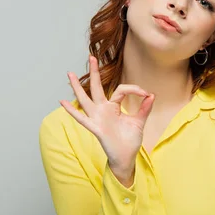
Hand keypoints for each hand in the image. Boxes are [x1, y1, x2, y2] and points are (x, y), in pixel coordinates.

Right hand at [60, 55, 154, 178]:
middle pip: (97, 88)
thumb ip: (144, 108)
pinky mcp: (96, 128)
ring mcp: (97, 118)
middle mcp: (103, 110)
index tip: (146, 94)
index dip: (134, 89)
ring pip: (85, 99)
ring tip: (70, 74)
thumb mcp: (139, 122)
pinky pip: (82, 118)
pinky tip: (62, 102)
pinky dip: (72, 111)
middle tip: (92, 56)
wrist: (127, 157)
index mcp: (113, 106)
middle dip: (94, 72)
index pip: (121, 90)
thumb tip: (152, 95)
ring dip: (78, 87)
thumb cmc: (130, 140)